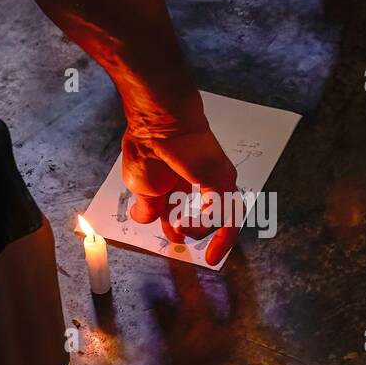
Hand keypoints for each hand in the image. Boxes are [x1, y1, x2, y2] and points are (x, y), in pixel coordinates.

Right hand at [121, 126, 238, 266]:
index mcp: (180, 181)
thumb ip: (146, 206)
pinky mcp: (223, 182)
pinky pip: (225, 215)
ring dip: (203, 232)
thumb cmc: (148, 147)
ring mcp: (217, 182)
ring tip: (183, 233)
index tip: (173, 236)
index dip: (177, 228)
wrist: (159, 125)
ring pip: (225, 218)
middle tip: (182, 239)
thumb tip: (142, 219)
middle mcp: (202, 182)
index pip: (185, 210)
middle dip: (198, 233)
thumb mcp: (140, 187)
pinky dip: (208, 228)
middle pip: (212, 216)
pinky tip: (186, 226)